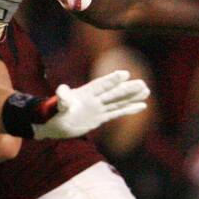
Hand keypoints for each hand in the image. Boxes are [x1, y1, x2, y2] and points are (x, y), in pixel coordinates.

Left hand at [32, 70, 148, 139]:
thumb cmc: (52, 113)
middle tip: (143, 84)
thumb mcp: (56, 105)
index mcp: (85, 93)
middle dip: (128, 89)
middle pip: (114, 93)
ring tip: (146, 90)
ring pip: (118, 101)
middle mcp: (94, 99)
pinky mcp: (100, 117)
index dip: (112, 80)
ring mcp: (98, 107)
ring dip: (132, 96)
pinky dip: (129, 109)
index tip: (124, 74)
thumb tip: (62, 89)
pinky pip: (117, 112)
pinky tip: (141, 106)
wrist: (52, 124)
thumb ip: (62, 98)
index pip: (101, 85)